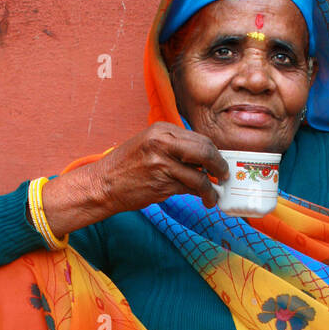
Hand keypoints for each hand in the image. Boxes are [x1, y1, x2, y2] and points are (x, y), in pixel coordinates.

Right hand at [40, 123, 230, 237]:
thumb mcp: (150, 144)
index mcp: (161, 130)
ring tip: (213, 196)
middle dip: (219, 165)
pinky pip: (188, 190)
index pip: (199, 138)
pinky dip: (199, 195)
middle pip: (205, 151)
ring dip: (211, 189)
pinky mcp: (161, 185)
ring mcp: (162, 164)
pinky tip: (203, 199)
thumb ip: (175, 146)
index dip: (214, 152)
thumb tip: (204, 157)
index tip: (219, 162)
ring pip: (199, 176)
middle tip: (224, 176)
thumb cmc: (127, 165)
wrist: (103, 184)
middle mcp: (162, 143)